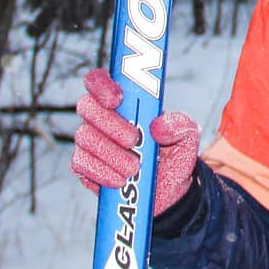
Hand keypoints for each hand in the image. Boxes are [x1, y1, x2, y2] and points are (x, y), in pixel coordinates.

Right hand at [71, 68, 199, 214]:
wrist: (168, 187)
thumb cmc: (174, 151)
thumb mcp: (187, 135)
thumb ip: (179, 125)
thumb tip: (159, 126)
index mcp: (126, 99)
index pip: (99, 80)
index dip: (102, 84)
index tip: (117, 99)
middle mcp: (102, 115)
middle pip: (87, 106)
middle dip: (110, 123)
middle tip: (134, 140)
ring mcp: (90, 140)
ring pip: (85, 137)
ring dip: (110, 153)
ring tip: (134, 168)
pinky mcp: (84, 166)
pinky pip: (82, 164)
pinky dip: (102, 172)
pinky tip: (121, 180)